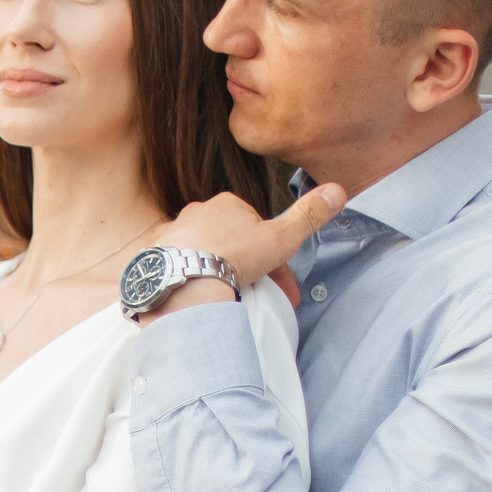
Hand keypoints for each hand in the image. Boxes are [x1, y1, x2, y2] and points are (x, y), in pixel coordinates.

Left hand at [143, 185, 345, 316]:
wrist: (184, 282)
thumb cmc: (234, 257)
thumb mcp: (283, 237)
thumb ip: (309, 215)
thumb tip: (338, 190)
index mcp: (227, 204)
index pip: (257, 231)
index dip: (275, 260)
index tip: (284, 288)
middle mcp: (195, 213)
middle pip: (230, 243)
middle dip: (247, 269)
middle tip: (259, 298)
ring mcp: (171, 233)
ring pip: (203, 255)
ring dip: (217, 274)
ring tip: (227, 301)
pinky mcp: (153, 257)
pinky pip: (176, 269)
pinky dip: (188, 281)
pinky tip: (196, 297)